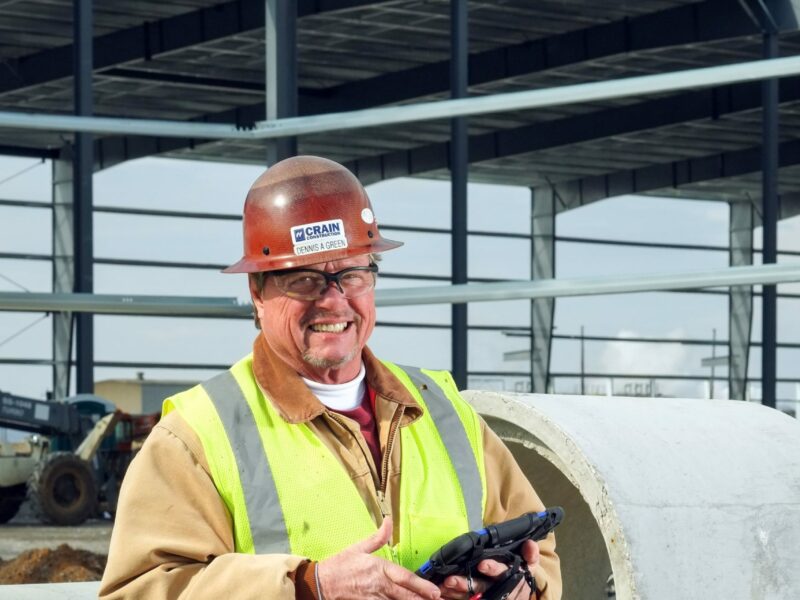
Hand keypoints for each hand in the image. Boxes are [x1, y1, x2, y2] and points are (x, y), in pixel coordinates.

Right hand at [317, 517, 441, 599]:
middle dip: (423, 599)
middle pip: (406, 595)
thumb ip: (378, 536)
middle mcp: (379, 585)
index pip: (404, 578)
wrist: (322, 584)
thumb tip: (389, 520)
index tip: (435, 591)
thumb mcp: (359, 547)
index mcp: (379, 568)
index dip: (421, 586)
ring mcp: (374, 599)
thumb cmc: (341, 565)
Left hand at [438, 540, 539, 599]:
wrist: (520, 594)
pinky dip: (453, 597)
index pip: (501, 573)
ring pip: (470, 596)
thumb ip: (530, 555)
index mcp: (509, 577)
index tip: (481, 564)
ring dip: (456, 592)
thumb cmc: (521, 574)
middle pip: (481, 588)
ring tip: (443, 585)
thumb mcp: (529, 566)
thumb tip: (530, 544)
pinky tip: (442, 592)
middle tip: (450, 579)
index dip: (492, 569)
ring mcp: (487, 597)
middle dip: (465, 584)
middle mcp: (497, 589)